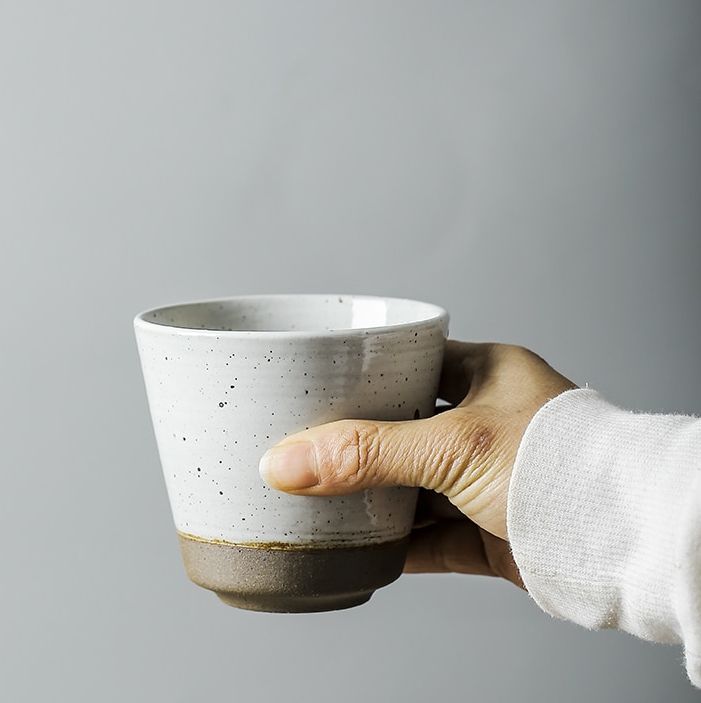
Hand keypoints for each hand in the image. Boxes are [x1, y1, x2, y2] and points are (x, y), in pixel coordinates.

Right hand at [259, 341, 575, 586]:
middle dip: (361, 442)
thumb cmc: (560, 463)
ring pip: (416, 486)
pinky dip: (397, 543)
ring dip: (375, 498)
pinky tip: (360, 545)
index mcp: (486, 375)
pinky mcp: (493, 531)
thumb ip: (366, 453)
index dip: (365, 372)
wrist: (621, 539)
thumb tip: (286, 462)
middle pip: (406, 429)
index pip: (411, 363)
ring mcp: (489, 479)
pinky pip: (432, 537)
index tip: (321, 384)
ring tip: (322, 498)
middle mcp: (488, 422)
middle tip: (310, 444)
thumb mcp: (451, 445)